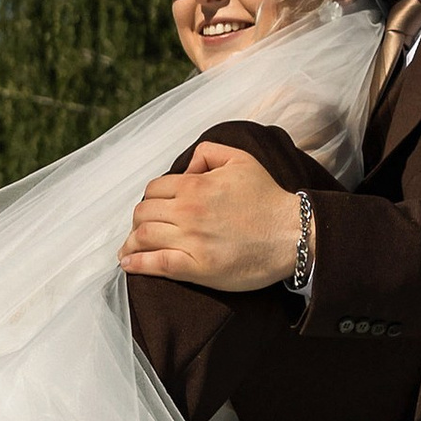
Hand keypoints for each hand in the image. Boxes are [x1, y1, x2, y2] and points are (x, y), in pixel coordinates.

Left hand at [119, 138, 301, 291]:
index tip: (154, 210)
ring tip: (128, 249)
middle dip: (138, 220)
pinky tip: (128, 264)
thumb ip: (208, 153)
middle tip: (143, 229)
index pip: (154, 189)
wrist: (292, 233)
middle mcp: (188, 211)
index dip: (151, 199)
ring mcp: (190, 240)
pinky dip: (136, 264)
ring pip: (143, 237)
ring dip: (131, 243)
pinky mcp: (196, 267)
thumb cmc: (268, 198)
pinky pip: (156, 264)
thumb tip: (184, 168)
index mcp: (195, 186)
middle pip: (143, 213)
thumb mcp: (241, 160)